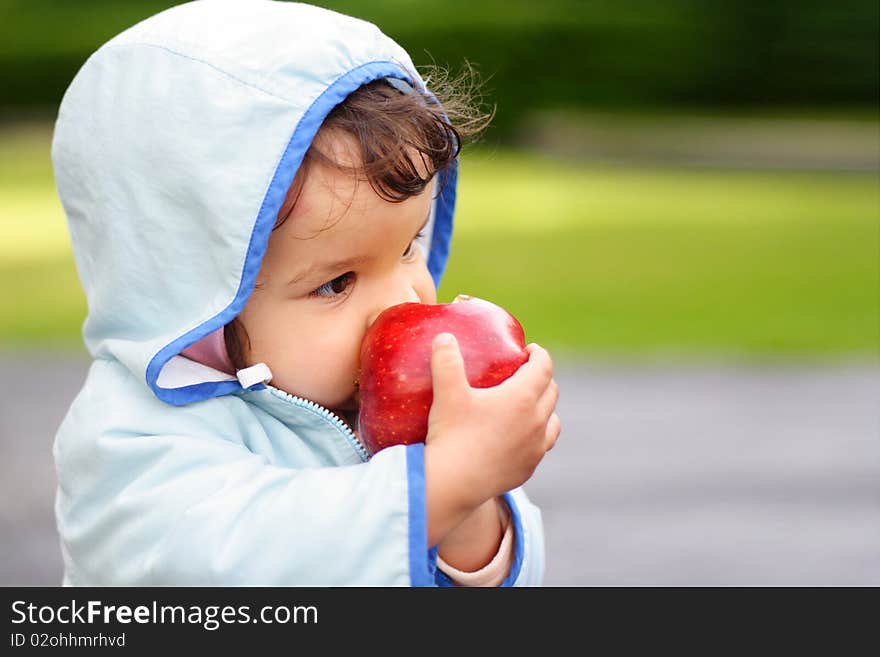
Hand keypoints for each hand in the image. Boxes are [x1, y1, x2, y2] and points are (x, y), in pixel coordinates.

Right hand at [423, 333, 559, 544]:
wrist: (453, 484)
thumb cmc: (451, 435)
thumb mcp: (447, 393)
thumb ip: (446, 360)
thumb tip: (445, 336)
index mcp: (522, 397)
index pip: (543, 367)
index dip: (539, 354)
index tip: (529, 350)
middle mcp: (536, 421)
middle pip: (551, 391)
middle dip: (542, 378)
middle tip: (525, 373)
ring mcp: (535, 447)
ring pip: (553, 421)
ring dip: (545, 408)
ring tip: (528, 405)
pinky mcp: (528, 468)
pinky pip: (542, 446)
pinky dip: (537, 435)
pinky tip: (521, 437)